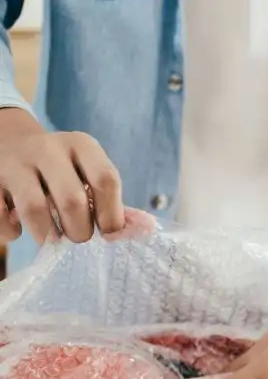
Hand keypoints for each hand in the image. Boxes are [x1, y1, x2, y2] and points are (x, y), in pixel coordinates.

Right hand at [0, 108, 124, 243]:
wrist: (9, 140)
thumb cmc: (62, 169)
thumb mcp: (89, 172)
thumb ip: (110, 200)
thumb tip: (142, 230)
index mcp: (82, 145)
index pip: (106, 181)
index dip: (111, 215)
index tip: (108, 233)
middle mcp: (48, 149)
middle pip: (71, 200)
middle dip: (80, 230)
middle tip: (78, 236)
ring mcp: (14, 162)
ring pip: (34, 209)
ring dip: (48, 234)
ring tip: (52, 238)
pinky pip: (0, 216)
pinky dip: (12, 232)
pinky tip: (18, 228)